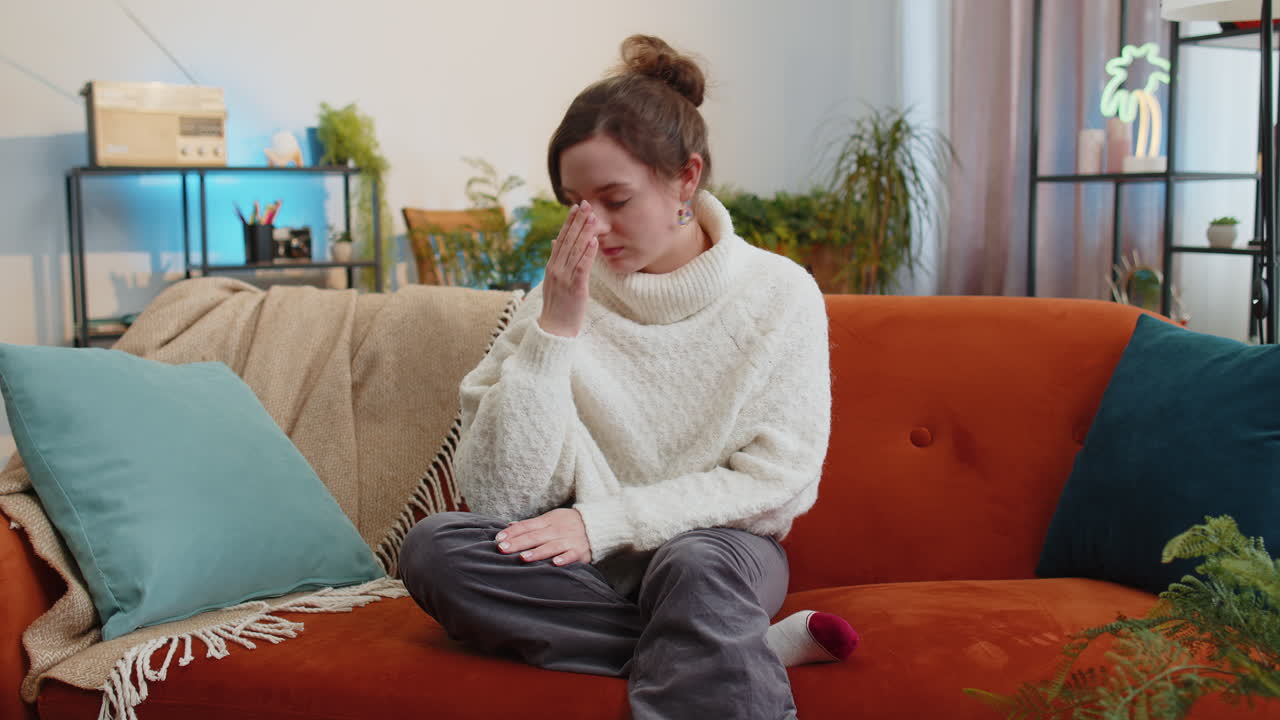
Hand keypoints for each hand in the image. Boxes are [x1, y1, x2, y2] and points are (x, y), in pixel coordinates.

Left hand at [495, 508, 592, 566]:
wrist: (599, 523)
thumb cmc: (569, 522)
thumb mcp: (550, 518)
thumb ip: (530, 524)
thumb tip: (508, 526)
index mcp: (548, 521)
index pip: (527, 526)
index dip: (512, 532)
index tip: (498, 539)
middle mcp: (556, 530)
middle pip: (534, 537)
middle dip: (518, 543)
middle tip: (502, 549)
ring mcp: (568, 540)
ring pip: (551, 546)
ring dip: (537, 552)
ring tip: (523, 557)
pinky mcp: (580, 551)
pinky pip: (571, 555)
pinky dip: (564, 558)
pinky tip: (555, 563)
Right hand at [538, 201, 598, 337]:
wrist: (555, 329)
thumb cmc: (558, 305)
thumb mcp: (553, 280)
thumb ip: (556, 259)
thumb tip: (556, 240)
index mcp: (552, 266)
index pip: (561, 239)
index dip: (569, 222)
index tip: (575, 207)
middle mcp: (556, 269)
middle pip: (568, 240)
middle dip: (578, 221)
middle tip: (586, 204)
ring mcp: (564, 278)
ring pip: (576, 250)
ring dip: (585, 232)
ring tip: (593, 217)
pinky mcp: (575, 288)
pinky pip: (582, 267)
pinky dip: (588, 253)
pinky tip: (594, 241)